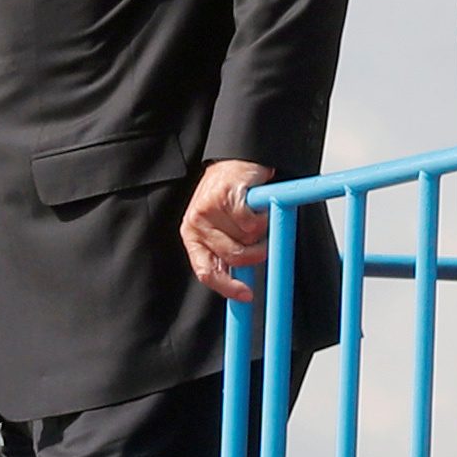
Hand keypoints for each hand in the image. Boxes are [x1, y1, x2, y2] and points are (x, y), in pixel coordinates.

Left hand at [180, 159, 273, 303]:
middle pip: (234, 257)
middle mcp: (196, 224)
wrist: (238, 161)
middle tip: (264, 245)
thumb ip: (227, 251)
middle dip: (255, 255)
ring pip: (247, 238)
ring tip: (255, 216)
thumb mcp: (222, 227)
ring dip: (260, 230)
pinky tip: (257, 205)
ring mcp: (209, 209)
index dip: (227, 287)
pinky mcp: (226, 196)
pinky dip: (262, 216)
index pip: (206, 272)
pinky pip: (253, 221)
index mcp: (193, 236)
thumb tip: (243, 283)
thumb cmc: (231, 196)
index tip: (246, 295)